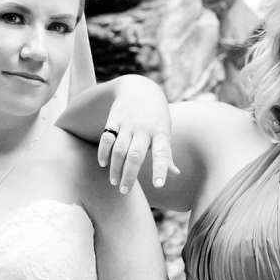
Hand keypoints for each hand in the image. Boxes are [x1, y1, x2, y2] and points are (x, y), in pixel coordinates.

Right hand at [95, 78, 172, 194]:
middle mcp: (144, 129)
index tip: (159, 185)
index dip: (160, 169)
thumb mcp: (164, 132)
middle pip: (135, 155)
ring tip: (115, 182)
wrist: (138, 88)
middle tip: (124, 191)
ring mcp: (127, 124)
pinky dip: (103, 153)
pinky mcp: (113, 120)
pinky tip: (104, 164)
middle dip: (129, 175)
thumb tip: (176, 173)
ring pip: (119, 150)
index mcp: (160, 133)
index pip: (163, 153)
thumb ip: (166, 154)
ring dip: (115, 168)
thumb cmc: (155, 116)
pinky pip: (106, 139)